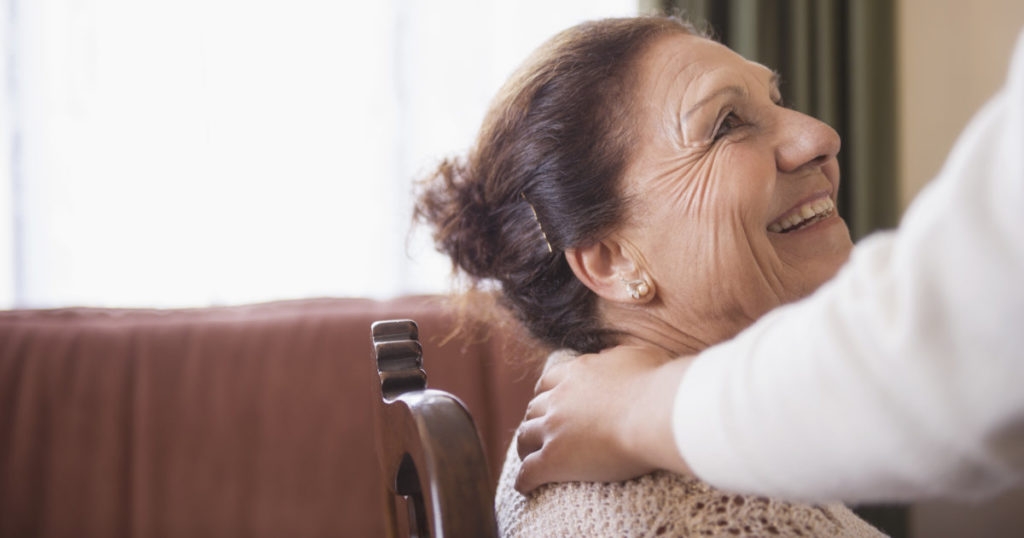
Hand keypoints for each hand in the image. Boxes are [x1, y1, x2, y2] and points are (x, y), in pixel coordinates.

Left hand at [514, 345, 694, 493]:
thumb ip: (616, 356)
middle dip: (534, 419)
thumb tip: (606, 356)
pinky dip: (523, 480)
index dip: (546, 394)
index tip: (548, 403)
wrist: (655, 414)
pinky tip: (525, 487)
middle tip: (539, 431)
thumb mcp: (637, 356)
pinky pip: (529, 471)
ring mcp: (553, 428)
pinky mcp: (554, 459)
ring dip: (524, 446)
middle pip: (534, 408)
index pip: (550, 382)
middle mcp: (559, 398)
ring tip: (527, 457)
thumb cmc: (656, 386)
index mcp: (577, 373)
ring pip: (525, 436)